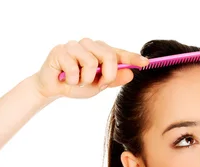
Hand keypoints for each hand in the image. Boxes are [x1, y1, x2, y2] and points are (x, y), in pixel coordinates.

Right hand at [33, 38, 148, 99]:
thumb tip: (130, 73)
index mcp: (100, 51)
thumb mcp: (98, 85)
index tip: (146, 63)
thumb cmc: (77, 84)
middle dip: (107, 75)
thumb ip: (113, 79)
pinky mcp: (61, 50)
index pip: (119, 53)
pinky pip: (74, 68)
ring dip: (86, 80)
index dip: (132, 58)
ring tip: (78, 81)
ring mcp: (75, 45)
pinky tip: (66, 78)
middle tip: (99, 84)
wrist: (53, 89)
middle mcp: (89, 45)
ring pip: (91, 63)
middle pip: (109, 56)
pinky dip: (72, 80)